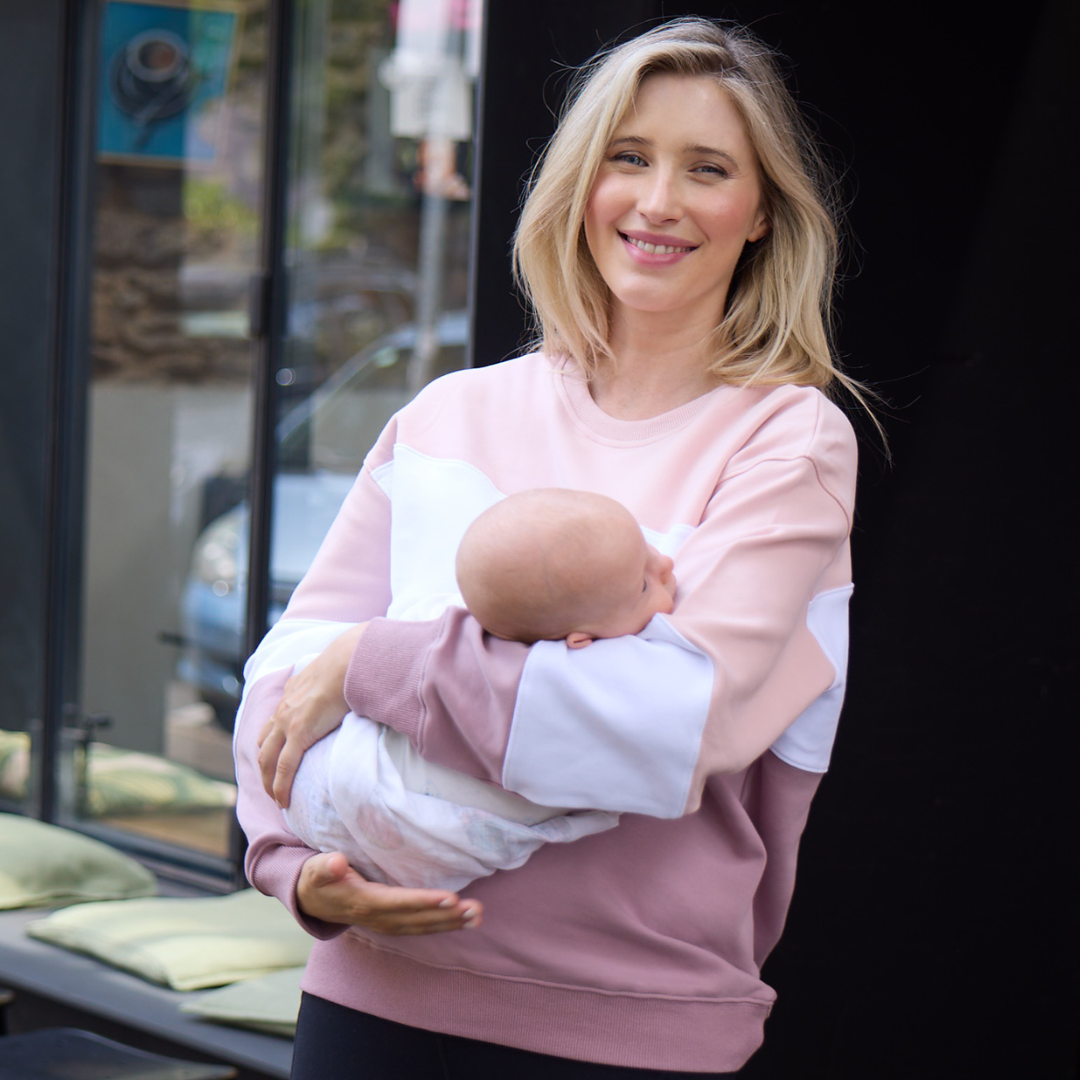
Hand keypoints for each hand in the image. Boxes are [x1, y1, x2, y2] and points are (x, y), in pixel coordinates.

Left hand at [258, 623, 367, 805]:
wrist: (348, 661)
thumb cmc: (348, 664)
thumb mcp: (331, 674)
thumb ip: (331, 685)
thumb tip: (350, 687)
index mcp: (290, 695)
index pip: (272, 726)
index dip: (271, 746)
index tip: (276, 762)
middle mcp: (283, 710)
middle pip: (263, 746)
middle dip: (264, 769)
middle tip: (271, 787)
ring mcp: (288, 722)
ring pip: (267, 760)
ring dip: (268, 781)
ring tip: (276, 798)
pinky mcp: (299, 734)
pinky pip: (284, 767)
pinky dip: (280, 786)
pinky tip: (283, 800)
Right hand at [297, 852, 482, 934]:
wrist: (313, 901)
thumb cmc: (318, 879)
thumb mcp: (316, 870)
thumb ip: (325, 866)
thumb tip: (336, 862)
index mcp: (363, 902)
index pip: (398, 903)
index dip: (423, 902)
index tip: (449, 898)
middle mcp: (379, 918)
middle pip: (417, 919)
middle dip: (448, 916)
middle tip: (476, 910)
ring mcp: (387, 923)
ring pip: (423, 926)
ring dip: (451, 923)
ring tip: (477, 916)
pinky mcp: (393, 923)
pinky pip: (421, 927)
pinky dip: (443, 925)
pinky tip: (464, 919)